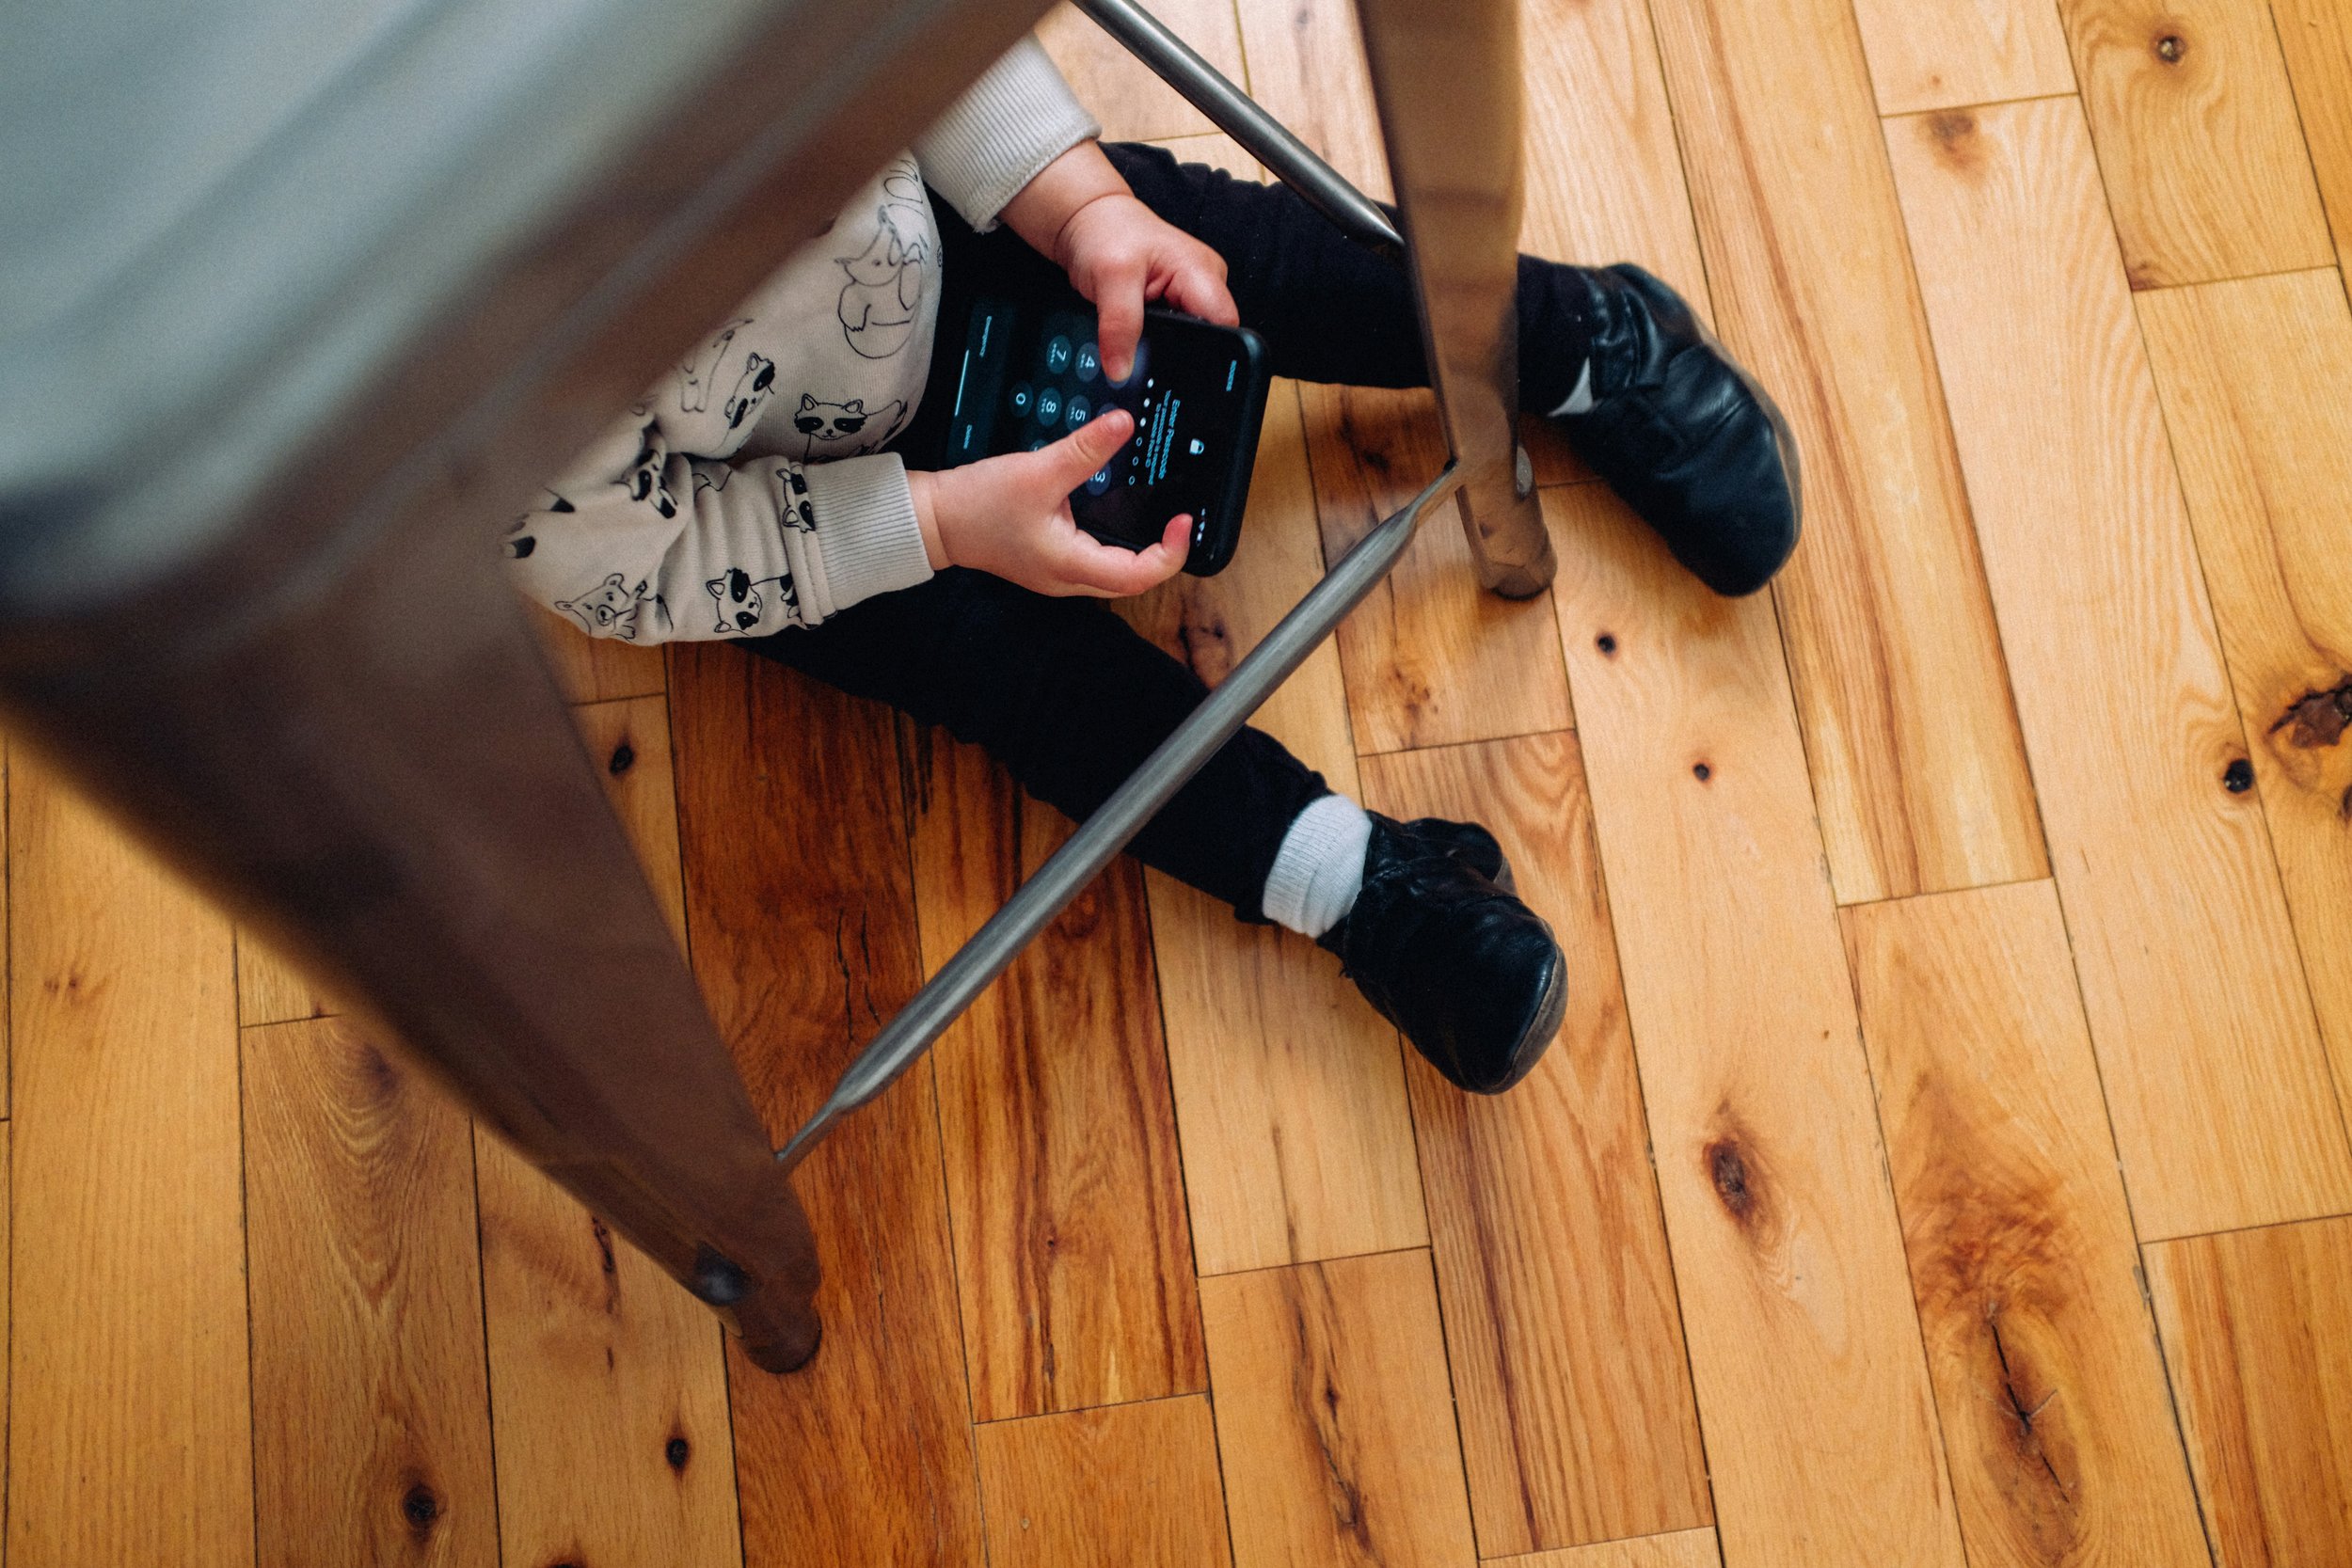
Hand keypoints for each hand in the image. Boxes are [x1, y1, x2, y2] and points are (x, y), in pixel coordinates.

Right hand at [909, 408, 1190, 595]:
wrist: (934, 519)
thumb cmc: (977, 505)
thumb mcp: (1037, 471)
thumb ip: (1084, 450)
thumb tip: (1123, 424)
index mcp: (1070, 565)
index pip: (1139, 575)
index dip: (1170, 553)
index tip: (1182, 520)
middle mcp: (1068, 578)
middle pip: (1133, 578)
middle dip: (1163, 552)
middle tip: (1179, 517)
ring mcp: (1059, 572)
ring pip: (1116, 570)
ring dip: (1141, 548)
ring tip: (1161, 515)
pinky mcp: (1052, 559)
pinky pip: (1097, 556)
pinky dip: (1117, 539)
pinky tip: (1121, 510)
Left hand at [1000, 143, 1239, 381]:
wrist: (1088, 222)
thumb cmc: (1105, 233)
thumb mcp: (1111, 277)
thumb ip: (1120, 325)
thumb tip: (1121, 371)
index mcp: (1203, 273)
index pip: (1225, 328)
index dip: (1208, 355)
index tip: (1180, 374)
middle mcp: (1204, 286)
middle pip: (1209, 340)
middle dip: (1181, 358)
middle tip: (1147, 361)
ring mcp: (1189, 297)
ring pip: (1189, 342)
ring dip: (1164, 351)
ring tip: (1137, 348)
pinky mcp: (1173, 306)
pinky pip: (1173, 336)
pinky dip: (1154, 343)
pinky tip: (1137, 344)